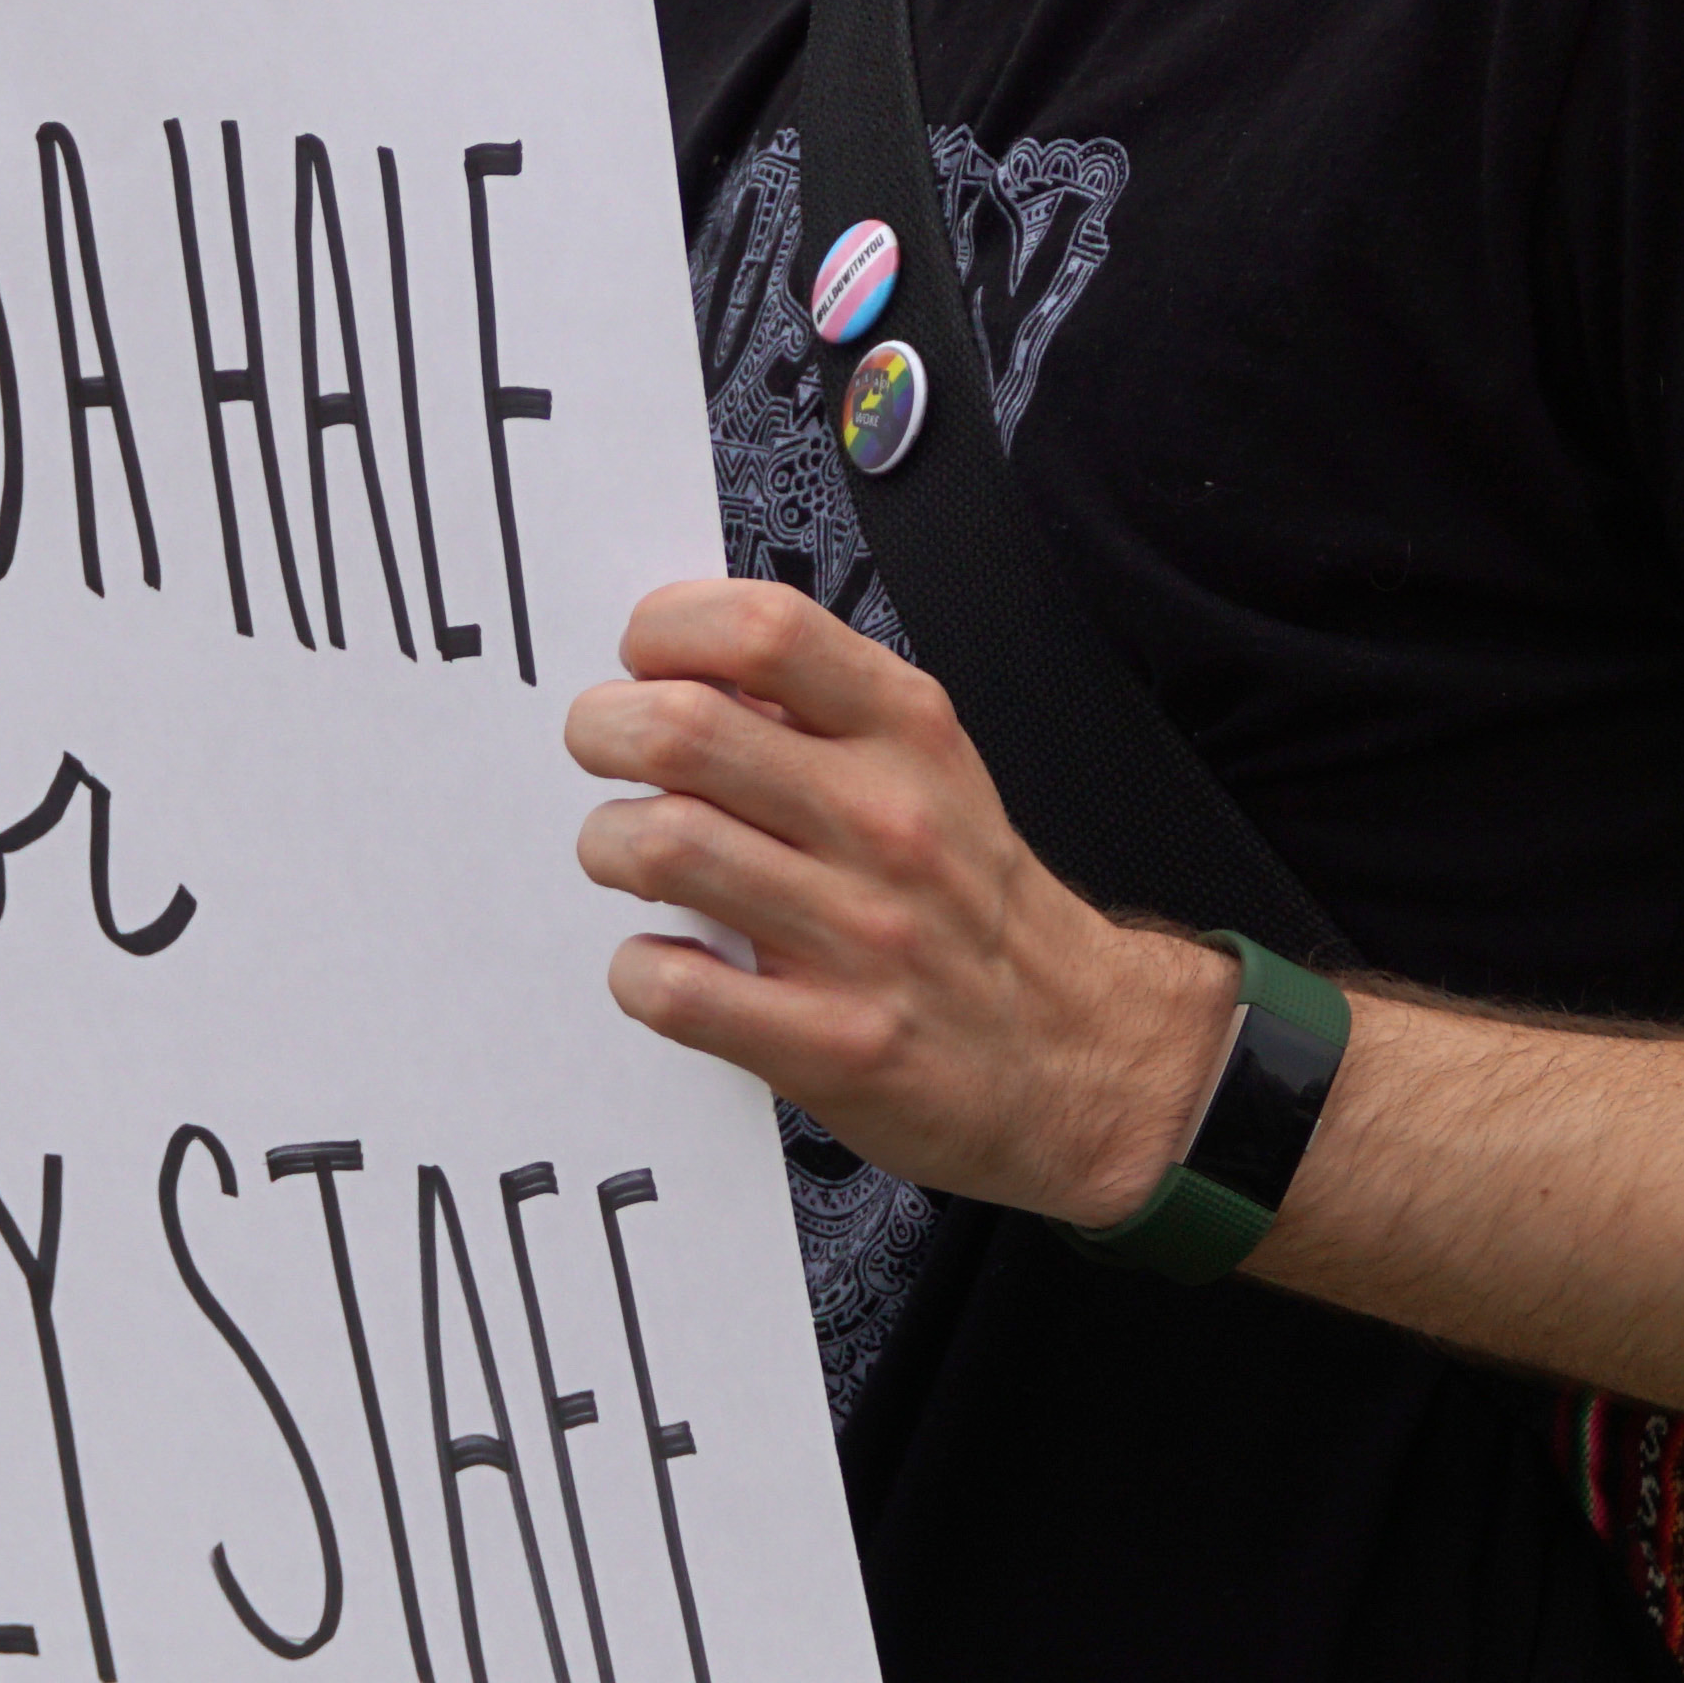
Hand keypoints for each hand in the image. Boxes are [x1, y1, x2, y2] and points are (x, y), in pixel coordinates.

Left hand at [568, 578, 1236, 1223]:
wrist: (1082, 1052)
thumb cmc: (970, 902)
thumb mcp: (928, 769)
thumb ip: (815, 713)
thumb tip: (678, 666)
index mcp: (906, 734)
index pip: (764, 630)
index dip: (669, 631)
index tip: (644, 660)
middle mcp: (885, 822)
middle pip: (680, 731)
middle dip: (602, 732)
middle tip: (603, 754)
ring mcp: (861, 935)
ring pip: (662, 847)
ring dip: (610, 847)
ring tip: (628, 858)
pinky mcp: (832, 1042)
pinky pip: (673, 986)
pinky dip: (639, 971)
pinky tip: (667, 962)